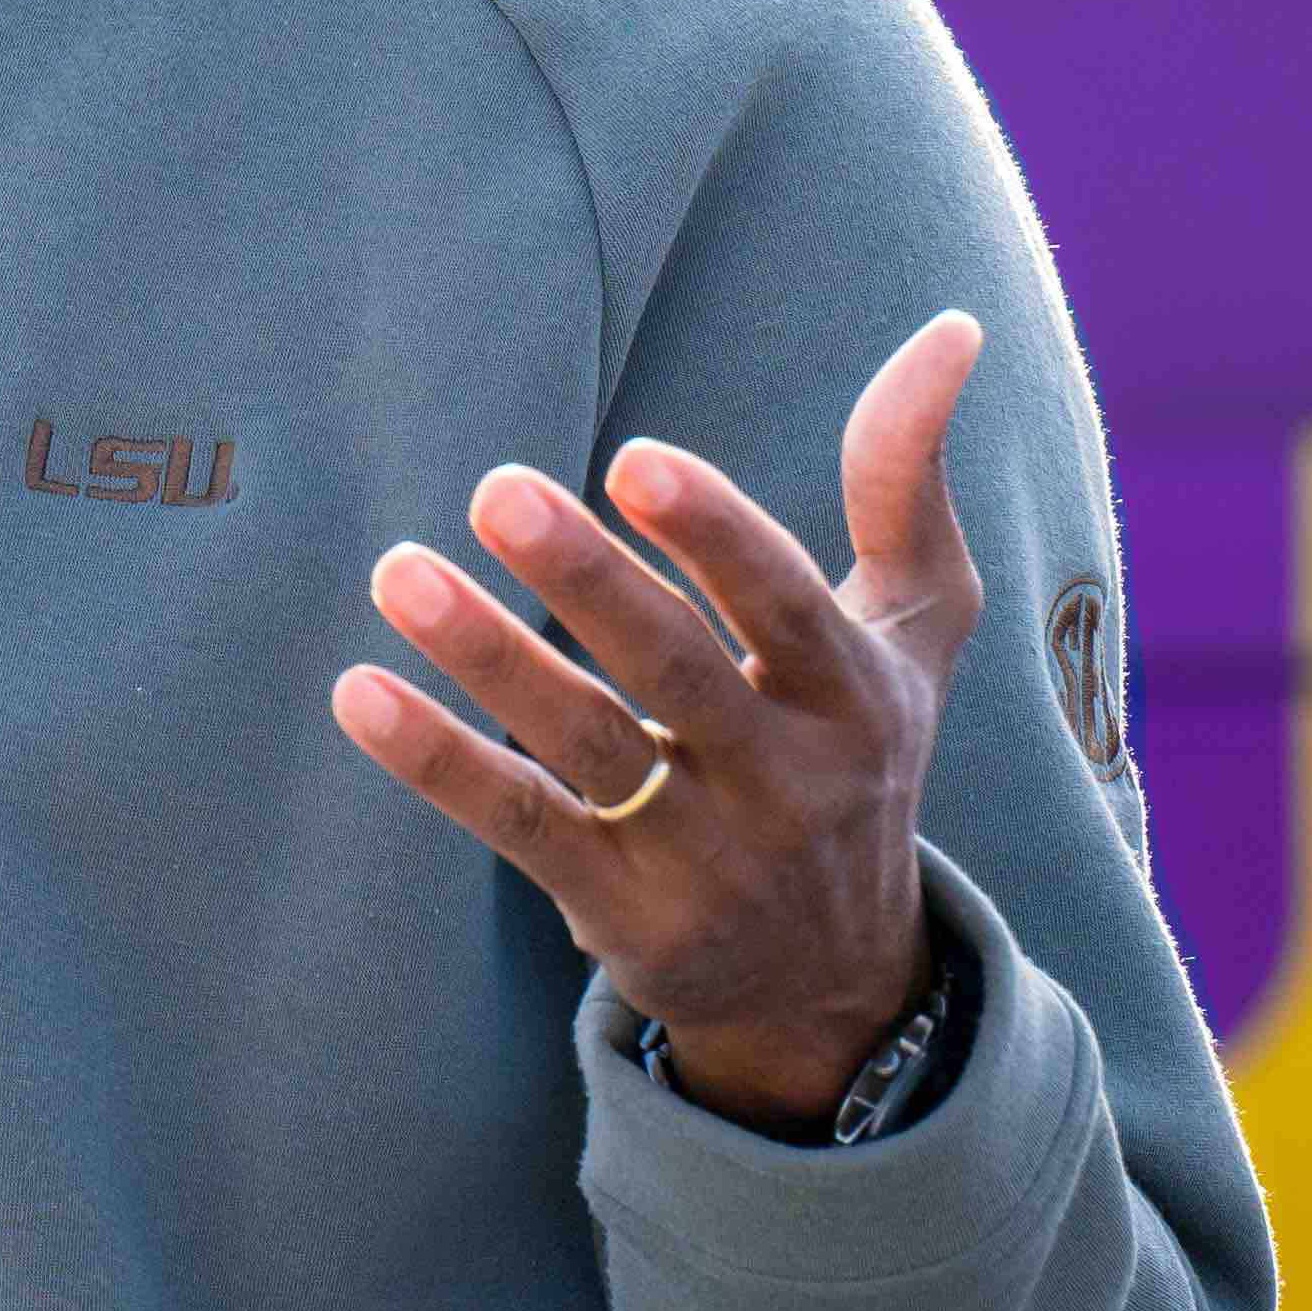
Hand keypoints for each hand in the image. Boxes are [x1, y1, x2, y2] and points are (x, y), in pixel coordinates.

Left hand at [331, 313, 988, 1129]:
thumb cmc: (854, 756)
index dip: (716, 536)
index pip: (786, 607)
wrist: (832, 984)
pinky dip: (439, 762)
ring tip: (398, 571)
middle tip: (494, 488)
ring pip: (582, 744)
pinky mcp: (621, 914)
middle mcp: (786, 780)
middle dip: (585, 580)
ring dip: (489, 656)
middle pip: (674, 669)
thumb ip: (906, 484)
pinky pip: (519, 827)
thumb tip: (950, 326)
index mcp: (854, 696)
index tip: (636, 459)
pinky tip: (361, 692)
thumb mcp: (911, 633)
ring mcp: (701, 856)